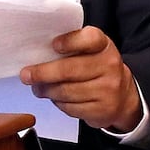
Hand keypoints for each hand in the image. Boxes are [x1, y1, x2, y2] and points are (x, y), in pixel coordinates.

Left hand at [19, 25, 141, 132]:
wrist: (123, 96)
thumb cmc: (97, 68)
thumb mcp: (91, 51)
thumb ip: (71, 47)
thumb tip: (37, 52)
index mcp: (104, 46)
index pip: (90, 39)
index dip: (70, 42)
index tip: (54, 45)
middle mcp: (109, 66)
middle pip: (69, 70)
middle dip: (43, 73)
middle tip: (26, 75)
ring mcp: (108, 90)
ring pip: (67, 91)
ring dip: (47, 90)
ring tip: (37, 88)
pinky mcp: (102, 110)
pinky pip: (71, 108)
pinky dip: (58, 103)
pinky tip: (55, 98)